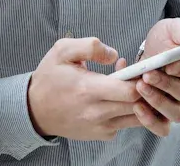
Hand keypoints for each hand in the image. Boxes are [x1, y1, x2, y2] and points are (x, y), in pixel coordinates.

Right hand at [26, 37, 143, 141]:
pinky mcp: (102, 134)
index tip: (138, 69)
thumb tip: (115, 55)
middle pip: (138, 105)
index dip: (140, 79)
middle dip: (144, 90)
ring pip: (137, 118)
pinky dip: (128, 112)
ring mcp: (100, 126)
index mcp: (87, 89)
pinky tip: (117, 98)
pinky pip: (125, 124)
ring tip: (131, 87)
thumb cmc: (49, 78)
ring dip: (140, 103)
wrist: (35, 110)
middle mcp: (96, 112)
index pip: (129, 91)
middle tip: (139, 76)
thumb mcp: (62, 51)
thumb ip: (90, 46)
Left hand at [134, 18, 179, 136]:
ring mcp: (178, 103)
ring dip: (157, 102)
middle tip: (146, 75)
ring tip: (139, 88)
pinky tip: (137, 107)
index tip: (168, 65)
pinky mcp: (162, 113)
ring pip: (177, 114)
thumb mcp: (174, 29)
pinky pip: (162, 126)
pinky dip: (150, 121)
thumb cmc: (166, 39)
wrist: (150, 51)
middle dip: (165, 85)